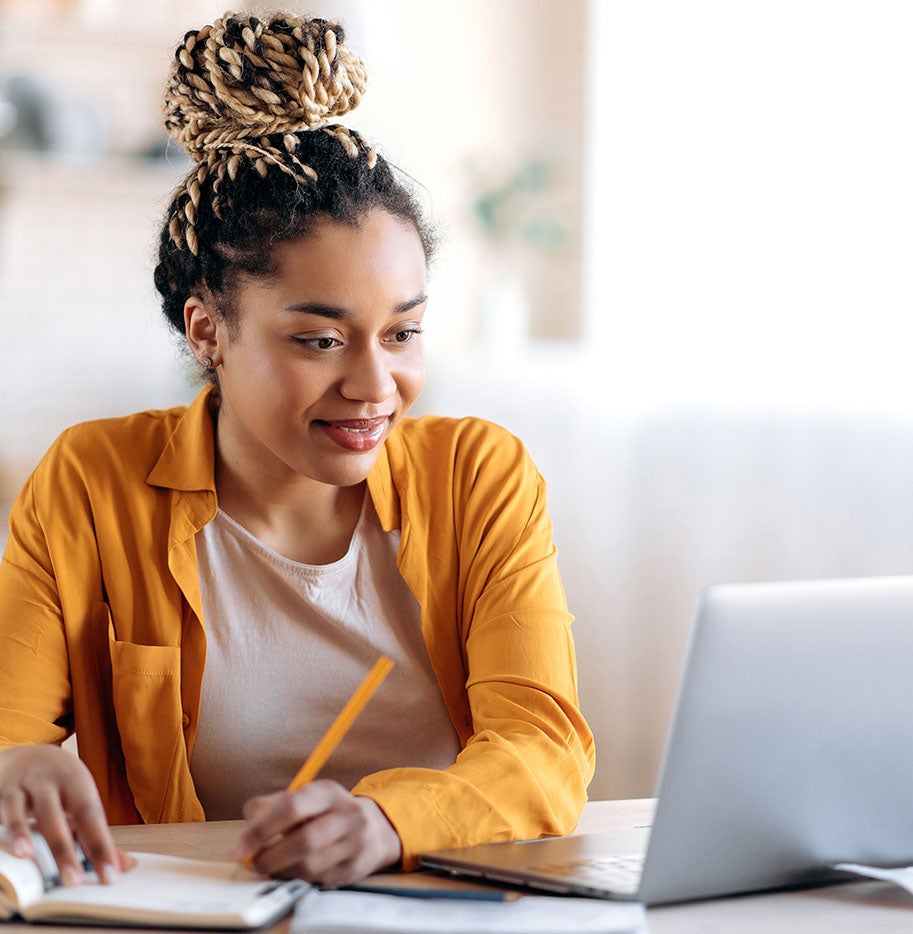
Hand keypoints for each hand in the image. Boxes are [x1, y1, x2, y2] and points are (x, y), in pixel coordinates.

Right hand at [0, 744, 134, 884]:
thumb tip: (125, 866)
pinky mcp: (2, 793)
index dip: (101, 846)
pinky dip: (3, 827)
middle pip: (59, 815)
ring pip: (22, 810)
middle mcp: (51, 782)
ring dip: (22, 832)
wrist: (29, 755)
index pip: (92, 817)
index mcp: (78, 784)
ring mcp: (24, 787)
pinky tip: (5, 845)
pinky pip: (1, 810)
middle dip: (65, 849)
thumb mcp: (80, 800)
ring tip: (27, 855)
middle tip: (73, 881)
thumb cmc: (60, 784)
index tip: (111, 875)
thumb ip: (98, 835)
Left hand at [230, 780, 401, 885]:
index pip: (292, 807)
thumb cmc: (328, 812)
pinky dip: (299, 879)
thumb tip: (249, 821)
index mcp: (328, 791)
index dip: (261, 829)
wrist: (376, 828)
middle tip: (253, 863)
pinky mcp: (356, 868)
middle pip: (304, 841)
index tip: (238, 849)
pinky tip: (292, 872)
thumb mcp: (306, 798)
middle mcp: (347, 815)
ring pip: (311, 865)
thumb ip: (273, 805)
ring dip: (282, 871)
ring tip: (270, 867)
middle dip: (270, 857)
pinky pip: (319, 880)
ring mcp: (355, 843)